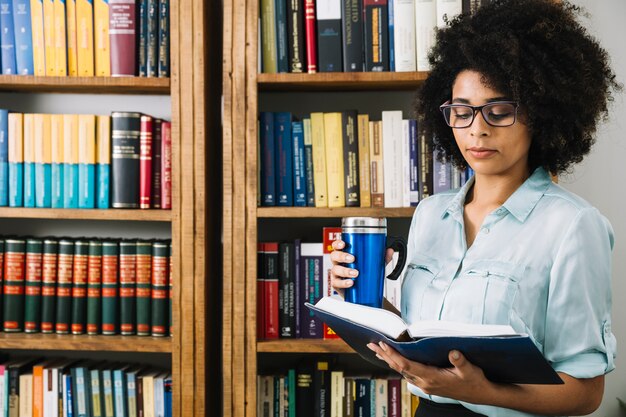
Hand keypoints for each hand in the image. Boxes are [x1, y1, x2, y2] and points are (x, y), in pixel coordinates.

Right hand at [330, 239, 395, 294]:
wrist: (363, 293)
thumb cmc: (364, 275)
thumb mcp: (374, 265)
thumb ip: (381, 258)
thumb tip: (389, 251)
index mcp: (344, 255)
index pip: (337, 246)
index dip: (338, 243)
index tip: (344, 243)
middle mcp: (338, 263)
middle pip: (334, 256)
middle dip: (342, 256)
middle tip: (352, 258)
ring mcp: (336, 274)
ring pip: (335, 270)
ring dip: (345, 270)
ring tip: (355, 273)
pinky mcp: (337, 285)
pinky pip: (337, 283)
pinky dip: (344, 283)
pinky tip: (351, 282)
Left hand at [367, 342, 494, 403]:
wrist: (480, 394)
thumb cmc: (475, 381)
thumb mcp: (470, 370)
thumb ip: (460, 361)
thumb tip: (453, 352)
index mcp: (431, 378)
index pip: (407, 365)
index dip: (394, 355)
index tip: (383, 345)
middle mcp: (424, 382)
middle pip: (399, 367)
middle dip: (385, 355)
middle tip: (371, 344)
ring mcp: (425, 384)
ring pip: (402, 370)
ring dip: (389, 359)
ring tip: (378, 350)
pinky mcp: (427, 383)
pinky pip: (408, 372)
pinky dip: (398, 364)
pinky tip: (394, 359)